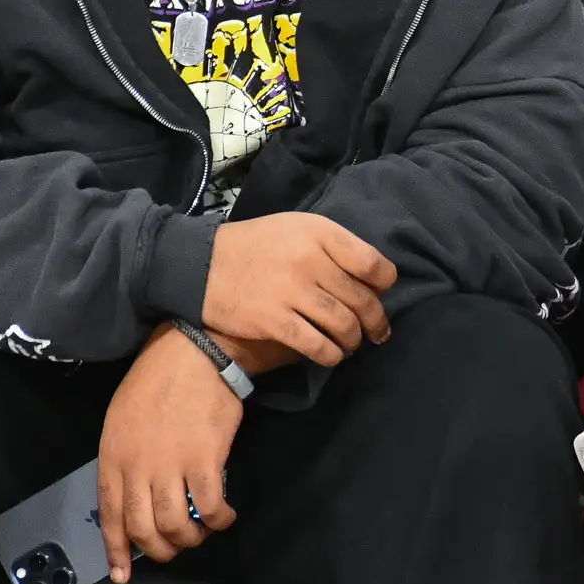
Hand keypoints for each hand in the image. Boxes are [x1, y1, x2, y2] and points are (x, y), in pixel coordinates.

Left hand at [98, 324, 244, 582]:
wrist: (193, 355)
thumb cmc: (157, 381)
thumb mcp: (122, 420)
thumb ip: (126, 459)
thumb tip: (140, 492)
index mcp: (113, 457)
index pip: (111, 516)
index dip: (118, 550)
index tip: (123, 573)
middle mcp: (136, 467)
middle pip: (144, 527)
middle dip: (161, 549)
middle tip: (177, 548)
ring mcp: (170, 466)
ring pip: (175, 524)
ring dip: (191, 537)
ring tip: (203, 531)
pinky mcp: (204, 460)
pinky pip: (210, 506)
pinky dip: (219, 519)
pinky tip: (226, 515)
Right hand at [202, 213, 396, 367]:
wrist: (199, 266)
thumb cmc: (255, 246)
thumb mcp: (295, 228)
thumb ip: (332, 246)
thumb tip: (372, 274)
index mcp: (318, 233)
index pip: (371, 263)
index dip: (384, 283)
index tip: (382, 293)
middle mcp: (309, 261)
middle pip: (362, 299)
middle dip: (376, 320)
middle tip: (377, 331)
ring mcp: (291, 292)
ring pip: (344, 325)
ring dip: (354, 340)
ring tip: (353, 343)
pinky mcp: (273, 321)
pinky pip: (317, 346)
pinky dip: (331, 355)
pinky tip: (331, 355)